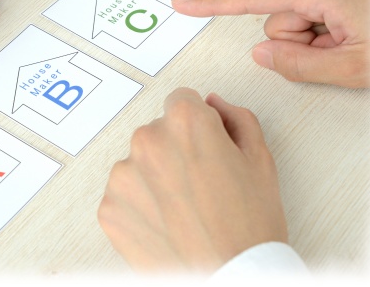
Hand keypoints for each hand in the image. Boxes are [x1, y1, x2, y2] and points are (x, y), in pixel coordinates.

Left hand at [98, 88, 286, 273]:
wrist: (231, 278)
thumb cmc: (249, 226)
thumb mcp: (260, 160)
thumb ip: (236, 119)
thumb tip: (213, 103)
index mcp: (185, 122)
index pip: (181, 99)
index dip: (197, 122)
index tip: (203, 143)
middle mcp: (148, 141)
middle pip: (158, 131)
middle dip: (175, 148)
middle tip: (199, 183)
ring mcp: (124, 175)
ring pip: (139, 162)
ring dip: (155, 176)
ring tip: (182, 207)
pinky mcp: (109, 207)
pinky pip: (124, 192)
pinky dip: (140, 203)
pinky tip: (165, 222)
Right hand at [172, 0, 369, 87]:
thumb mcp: (353, 69)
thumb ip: (297, 64)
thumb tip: (262, 52)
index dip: (214, 4)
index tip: (184, 4)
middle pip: (284, 16)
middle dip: (301, 39)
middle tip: (337, 51)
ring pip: (304, 13)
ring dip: (320, 33)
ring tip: (353, 41)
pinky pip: (322, 3)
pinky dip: (332, 22)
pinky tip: (358, 28)